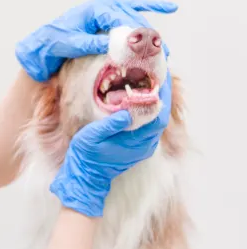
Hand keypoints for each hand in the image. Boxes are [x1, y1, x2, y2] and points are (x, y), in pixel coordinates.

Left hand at [15, 0, 176, 81]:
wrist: (44, 43)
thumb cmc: (55, 42)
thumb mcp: (71, 44)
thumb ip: (91, 43)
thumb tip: (114, 46)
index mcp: (97, 8)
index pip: (123, 20)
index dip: (137, 36)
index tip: (148, 51)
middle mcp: (105, 5)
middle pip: (134, 20)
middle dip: (148, 38)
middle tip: (162, 56)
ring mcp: (109, 8)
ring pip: (136, 19)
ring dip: (150, 34)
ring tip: (165, 51)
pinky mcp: (110, 15)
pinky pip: (135, 8)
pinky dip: (152, 7)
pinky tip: (171, 7)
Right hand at [50, 72, 171, 216]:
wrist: (85, 176)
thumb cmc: (86, 155)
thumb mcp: (92, 137)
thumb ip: (110, 125)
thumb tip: (128, 111)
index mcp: (136, 142)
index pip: (159, 116)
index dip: (163, 95)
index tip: (162, 77)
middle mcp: (145, 145)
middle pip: (162, 115)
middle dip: (162, 93)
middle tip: (158, 73)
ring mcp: (142, 146)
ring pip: (156, 119)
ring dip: (157, 100)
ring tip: (151, 81)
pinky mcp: (138, 146)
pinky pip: (149, 124)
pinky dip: (149, 109)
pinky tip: (142, 97)